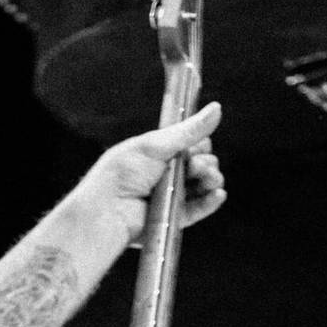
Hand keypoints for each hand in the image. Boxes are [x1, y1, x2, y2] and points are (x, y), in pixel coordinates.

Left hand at [71, 101, 225, 251]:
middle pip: (202, 165)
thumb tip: (217, 108)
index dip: (200, 144)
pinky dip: (211, 202)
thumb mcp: (155, 145)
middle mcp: (167, 174)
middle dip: (206, 163)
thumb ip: (188, 131)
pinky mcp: (173, 218)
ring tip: (207, 178)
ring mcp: (171, 196)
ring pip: (204, 186)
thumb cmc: (122, 173)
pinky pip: (198, 210)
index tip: (198, 146)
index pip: (192, 145)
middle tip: (195, 165)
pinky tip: (218, 194)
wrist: (107, 210)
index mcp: (159, 153)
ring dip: (212, 179)